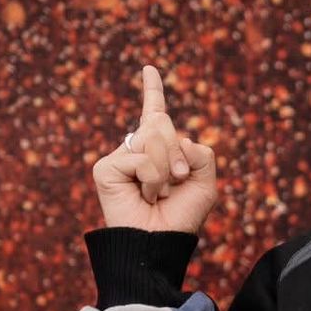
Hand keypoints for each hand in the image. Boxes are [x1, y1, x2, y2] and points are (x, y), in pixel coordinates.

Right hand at [91, 65, 217, 234]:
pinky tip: (143, 197)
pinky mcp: (105, 168)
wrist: (160, 242)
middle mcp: (136, 149)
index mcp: (159, 150)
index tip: (149, 68)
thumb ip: (202, 153)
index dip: (153, 91)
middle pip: (163, 122)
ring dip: (166, 170)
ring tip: (158, 194)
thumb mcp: (205, 184)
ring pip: (153, 138)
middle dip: (178, 152)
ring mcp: (120, 157)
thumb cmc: (181, 217)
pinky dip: (150, 179)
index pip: (155, 114)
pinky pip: (140, 158)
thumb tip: (180, 138)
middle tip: (177, 181)